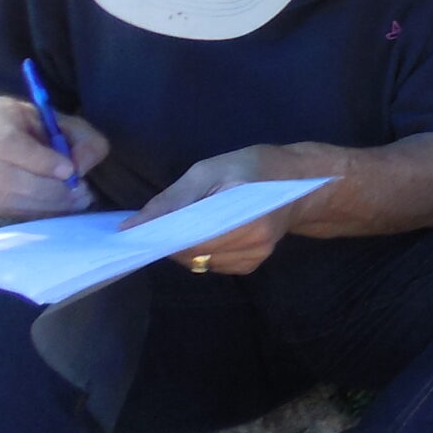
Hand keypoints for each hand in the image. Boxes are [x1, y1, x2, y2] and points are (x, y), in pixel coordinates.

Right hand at [0, 93, 109, 219]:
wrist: (1, 134)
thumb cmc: (39, 127)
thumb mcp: (69, 124)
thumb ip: (85, 141)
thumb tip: (80, 168)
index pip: (7, 143)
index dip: (40, 161)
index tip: (71, 172)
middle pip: (5, 176)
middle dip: (48, 190)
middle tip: (81, 194)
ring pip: (1, 198)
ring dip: (42, 205)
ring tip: (73, 201)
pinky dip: (30, 212)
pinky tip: (51, 206)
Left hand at [124, 145, 332, 275]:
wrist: (301, 181)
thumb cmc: (254, 167)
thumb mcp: (209, 170)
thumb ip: (172, 200)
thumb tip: (131, 227)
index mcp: (246, 212)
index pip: (192, 235)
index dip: (162, 235)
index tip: (137, 231)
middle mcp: (254, 240)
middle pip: (193, 253)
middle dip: (171, 241)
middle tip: (161, 222)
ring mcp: (255, 256)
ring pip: (200, 262)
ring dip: (184, 247)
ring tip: (187, 224)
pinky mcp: (252, 265)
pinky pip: (212, 265)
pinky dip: (201, 252)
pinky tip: (207, 233)